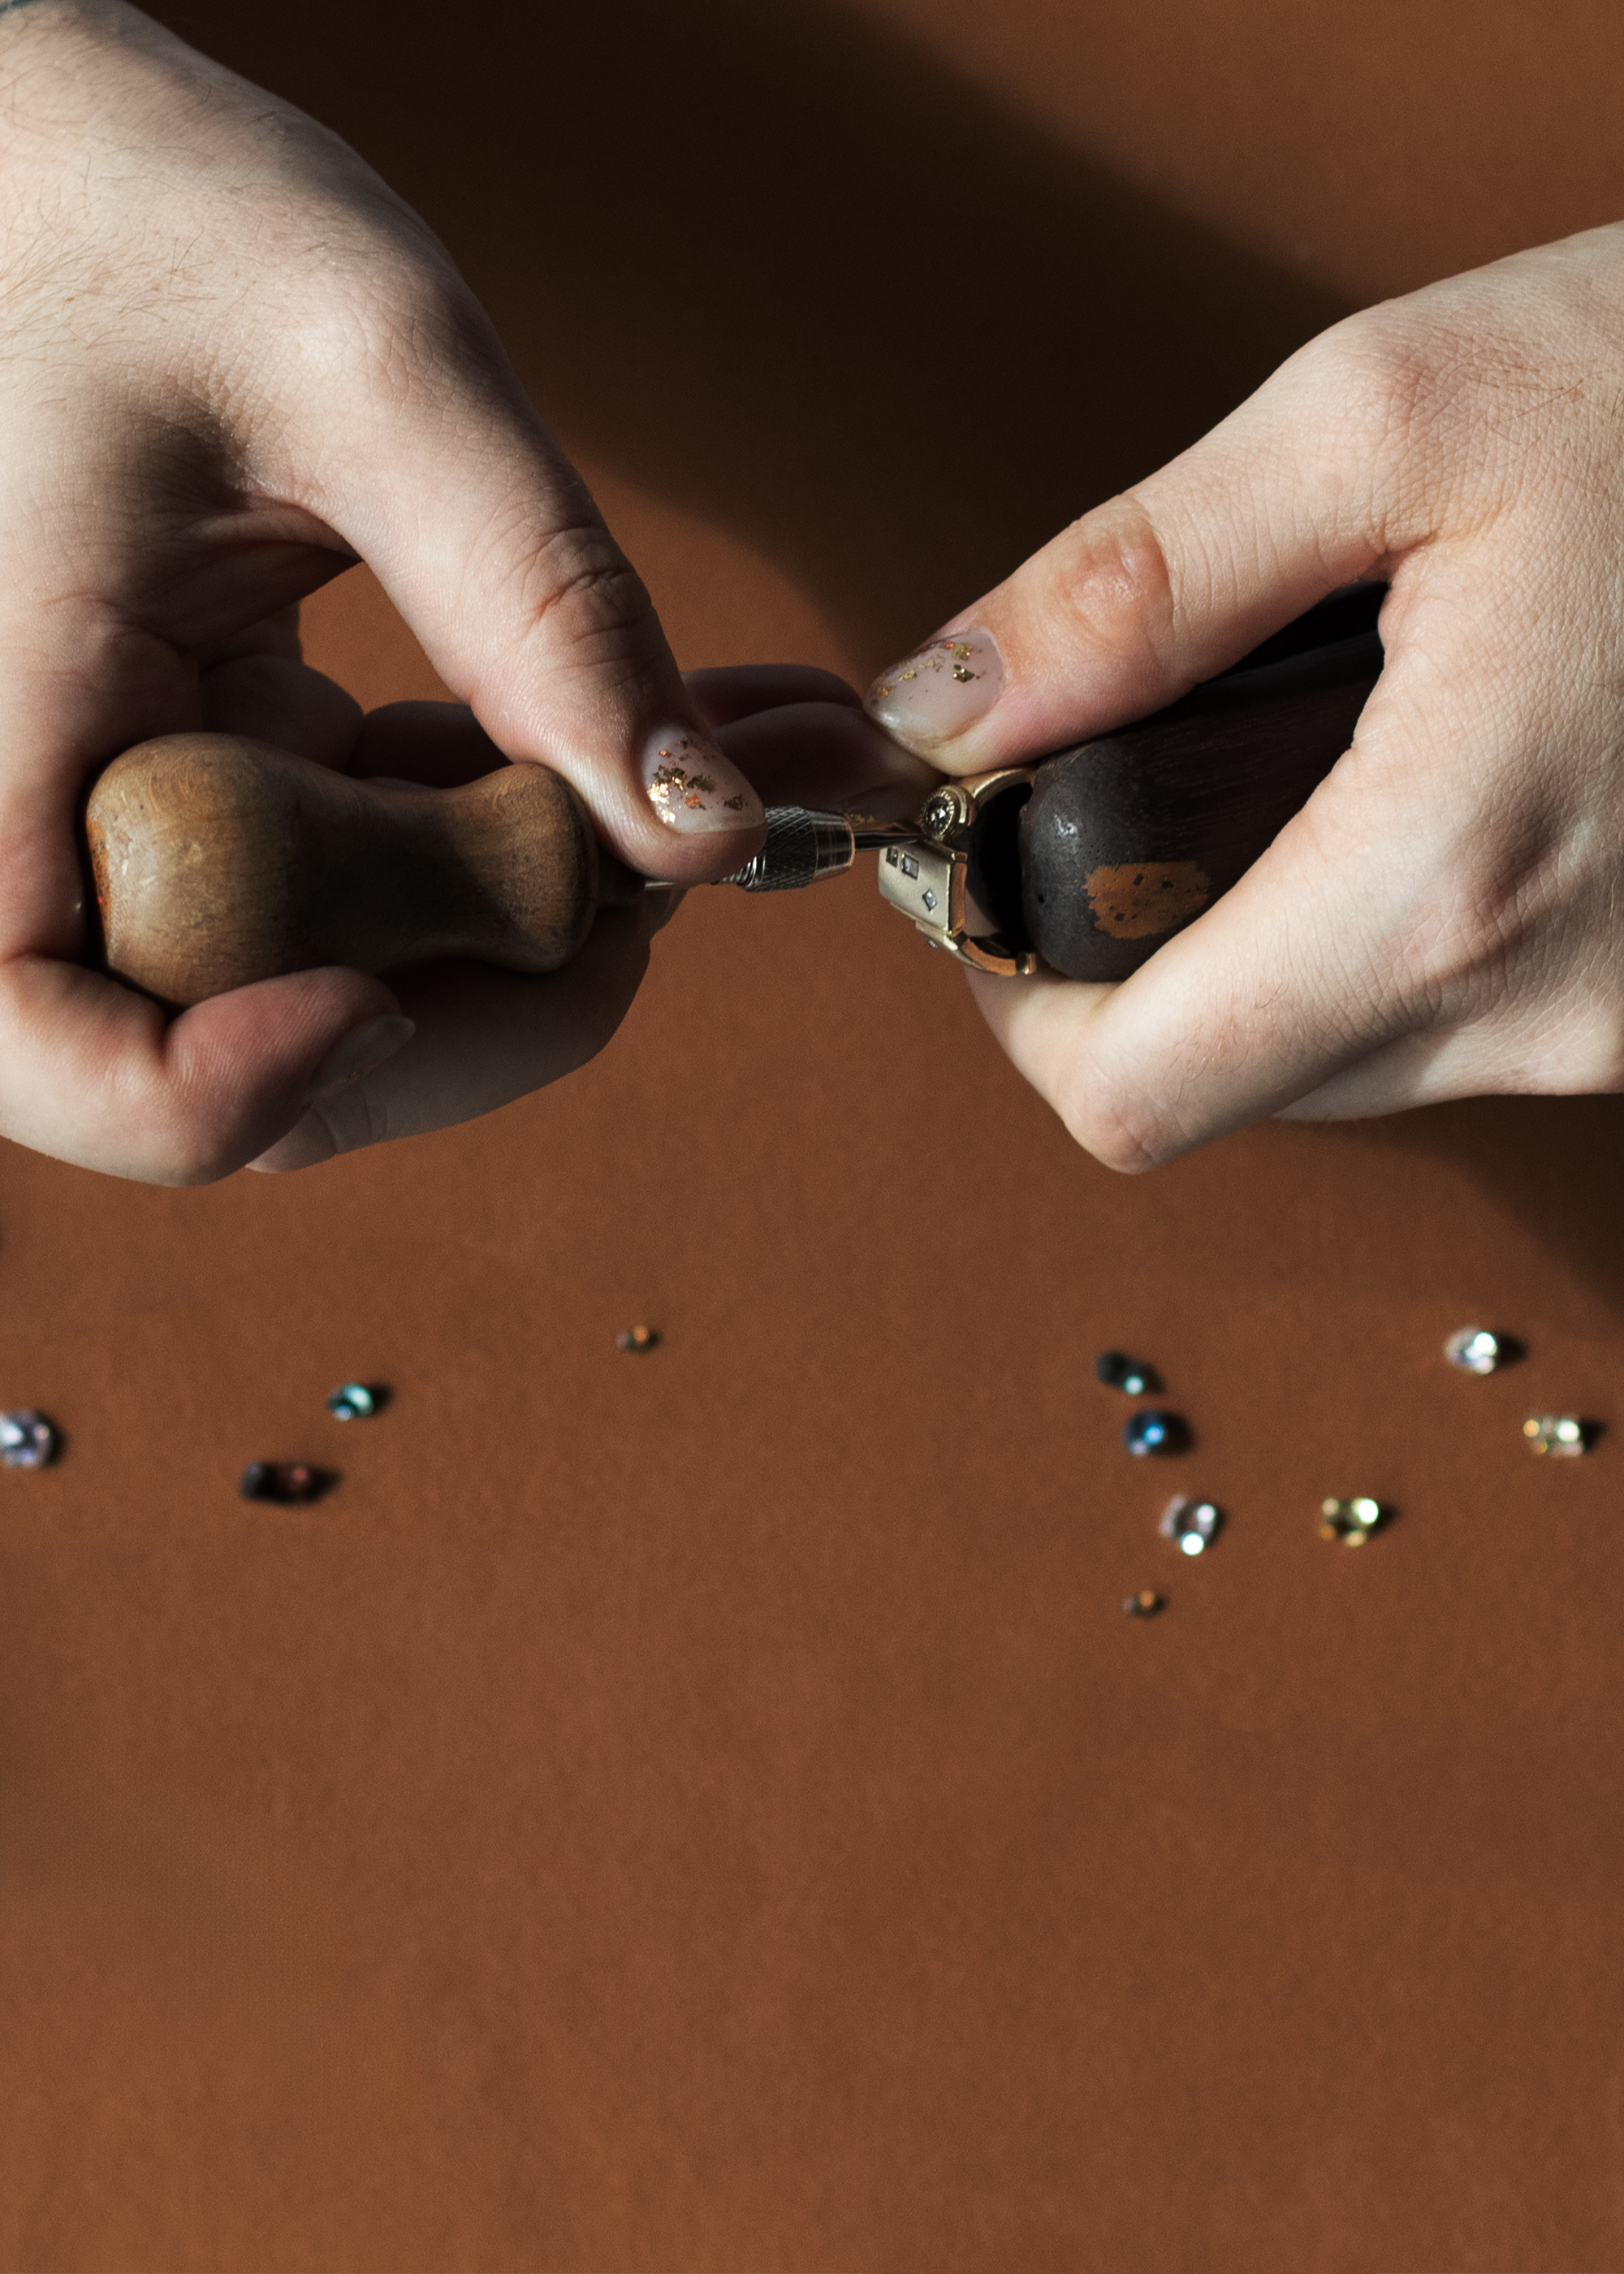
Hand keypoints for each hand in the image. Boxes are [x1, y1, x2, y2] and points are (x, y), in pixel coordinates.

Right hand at [0, 0, 769, 1182]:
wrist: (66, 148)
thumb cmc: (150, 207)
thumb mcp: (369, 370)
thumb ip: (542, 608)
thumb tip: (702, 829)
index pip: (66, 1057)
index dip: (243, 1090)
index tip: (410, 995)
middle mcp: (49, 816)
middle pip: (270, 1048)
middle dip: (508, 976)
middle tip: (686, 857)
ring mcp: (145, 814)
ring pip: (365, 969)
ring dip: (568, 897)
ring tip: (753, 760)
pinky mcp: (229, 784)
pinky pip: (391, 874)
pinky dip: (536, 820)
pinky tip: (684, 732)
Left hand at [862, 222, 1623, 1168]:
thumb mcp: (1385, 413)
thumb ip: (1132, 587)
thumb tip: (944, 711)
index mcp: (1445, 880)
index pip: (1135, 1096)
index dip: (1018, 1014)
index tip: (994, 885)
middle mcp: (1548, 1008)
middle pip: (1226, 1086)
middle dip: (1132, 963)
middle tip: (1123, 795)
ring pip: (1344, 1062)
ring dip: (1265, 944)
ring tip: (1291, 761)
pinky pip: (1461, 1023)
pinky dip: (1392, 935)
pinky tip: (1423, 782)